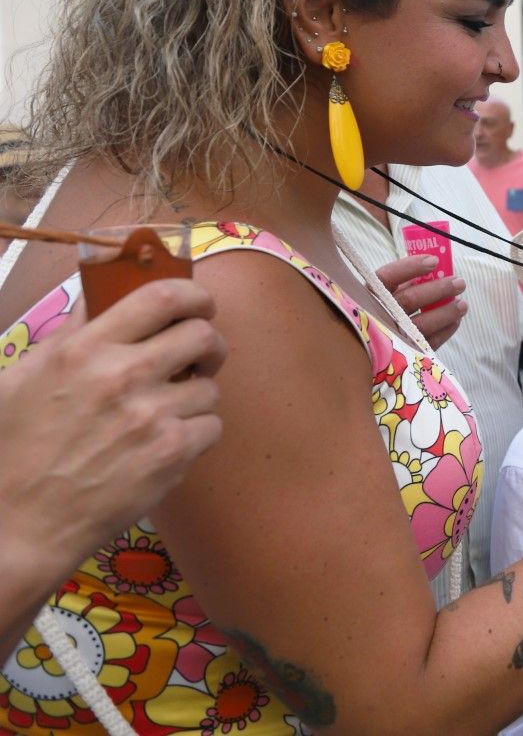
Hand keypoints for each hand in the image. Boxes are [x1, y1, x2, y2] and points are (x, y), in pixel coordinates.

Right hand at [0, 279, 225, 567]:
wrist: (19, 523)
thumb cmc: (15, 448)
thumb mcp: (26, 376)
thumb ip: (73, 333)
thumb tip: (104, 289)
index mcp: (83, 349)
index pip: (162, 296)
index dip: (195, 295)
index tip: (199, 305)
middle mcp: (121, 376)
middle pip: (203, 334)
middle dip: (209, 344)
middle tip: (198, 359)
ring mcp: (150, 416)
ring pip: (210, 386)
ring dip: (196, 396)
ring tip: (167, 412)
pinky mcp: (171, 454)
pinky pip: (212, 426)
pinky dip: (197, 433)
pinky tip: (167, 444)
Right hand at [374, 254, 465, 349]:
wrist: (371, 349)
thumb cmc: (384, 311)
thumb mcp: (386, 294)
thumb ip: (404, 281)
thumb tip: (434, 269)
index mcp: (370, 295)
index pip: (388, 276)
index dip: (411, 268)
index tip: (434, 261)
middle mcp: (378, 315)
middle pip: (409, 299)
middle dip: (439, 289)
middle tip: (459, 282)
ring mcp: (391, 336)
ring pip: (422, 324)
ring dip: (446, 312)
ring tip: (462, 304)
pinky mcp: (405, 353)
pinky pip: (429, 343)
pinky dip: (445, 331)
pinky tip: (455, 321)